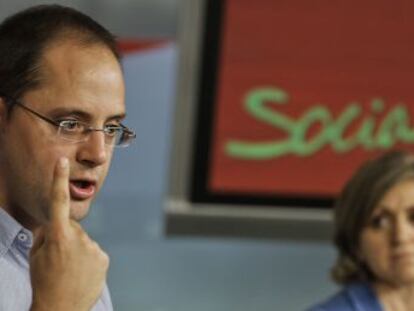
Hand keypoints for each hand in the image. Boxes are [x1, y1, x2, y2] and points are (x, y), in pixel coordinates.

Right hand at [29, 157, 108, 310]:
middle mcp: (78, 238)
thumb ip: (46, 234)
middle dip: (65, 237)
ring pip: (83, 240)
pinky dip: (88, 258)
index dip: (58, 180)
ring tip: (70, 269)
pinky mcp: (103, 257)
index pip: (58, 202)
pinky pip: (94, 251)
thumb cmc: (44, 280)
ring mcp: (93, 248)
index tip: (62, 161)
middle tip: (58, 259)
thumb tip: (52, 222)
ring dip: (77, 250)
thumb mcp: (37, 255)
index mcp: (57, 236)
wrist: (60, 309)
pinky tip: (81, 273)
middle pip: (72, 227)